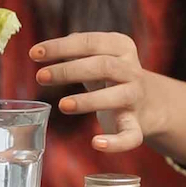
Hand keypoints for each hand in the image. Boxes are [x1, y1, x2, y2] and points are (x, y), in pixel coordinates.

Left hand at [30, 32, 164, 152]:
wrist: (151, 102)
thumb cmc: (112, 76)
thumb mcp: (97, 57)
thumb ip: (75, 50)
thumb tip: (42, 50)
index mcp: (121, 47)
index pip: (90, 42)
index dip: (61, 46)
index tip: (34, 53)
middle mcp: (131, 71)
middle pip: (103, 66)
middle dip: (69, 71)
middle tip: (41, 77)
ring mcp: (135, 97)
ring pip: (117, 96)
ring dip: (88, 101)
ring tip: (62, 105)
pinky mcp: (137, 124)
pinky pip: (130, 135)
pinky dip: (115, 142)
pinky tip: (96, 144)